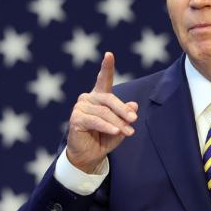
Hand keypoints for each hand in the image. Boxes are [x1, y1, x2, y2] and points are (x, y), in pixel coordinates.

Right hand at [66, 52, 138, 173]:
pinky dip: (106, 126)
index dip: (107, 67)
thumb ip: (126, 116)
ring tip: (129, 132)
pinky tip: (115, 131)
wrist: (89, 156)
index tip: (109, 55)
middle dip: (123, 110)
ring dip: (118, 123)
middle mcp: (88, 98)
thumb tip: (134, 106)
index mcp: (99, 97)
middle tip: (134, 120)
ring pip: (104, 112)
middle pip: (109, 99)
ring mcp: (80, 107)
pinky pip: (95, 120)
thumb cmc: (104, 138)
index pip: (104, 79)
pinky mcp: (76, 119)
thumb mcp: (120, 126)